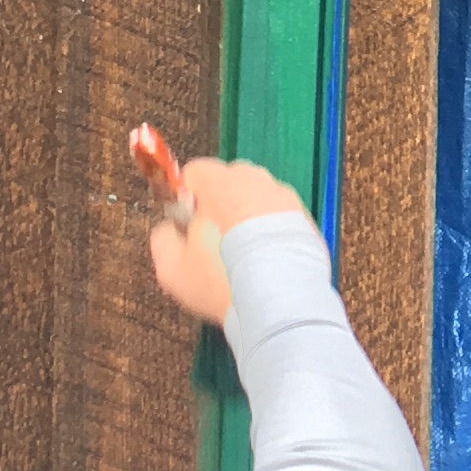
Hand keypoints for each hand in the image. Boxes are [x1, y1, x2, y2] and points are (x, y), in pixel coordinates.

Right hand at [145, 155, 306, 324]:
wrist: (280, 299)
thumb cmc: (225, 281)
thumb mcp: (171, 267)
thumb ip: (163, 238)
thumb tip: (170, 231)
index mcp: (222, 183)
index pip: (196, 171)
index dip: (185, 195)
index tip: (186, 220)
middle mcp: (258, 183)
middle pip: (229, 181)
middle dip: (218, 205)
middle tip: (212, 240)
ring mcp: (286, 199)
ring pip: (257, 200)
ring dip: (247, 219)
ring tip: (241, 254)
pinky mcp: (306, 220)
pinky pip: (279, 218)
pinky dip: (270, 233)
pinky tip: (263, 260)